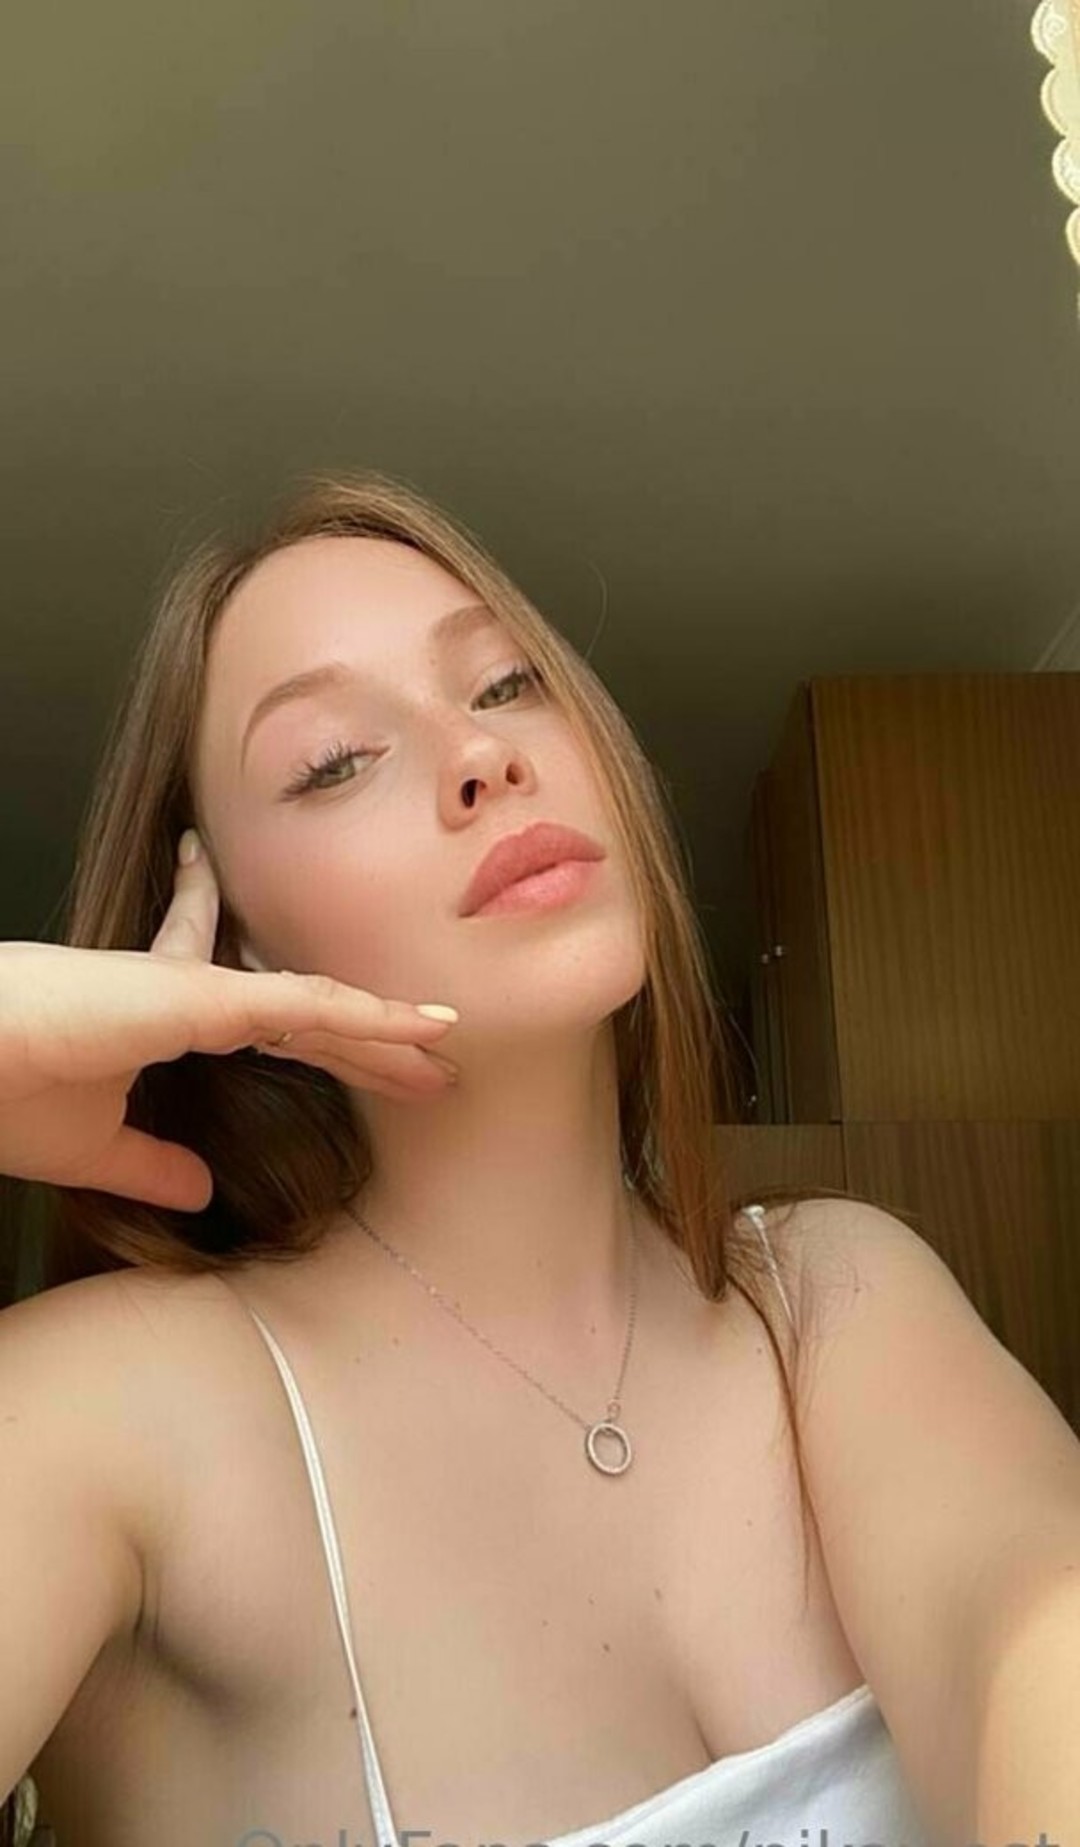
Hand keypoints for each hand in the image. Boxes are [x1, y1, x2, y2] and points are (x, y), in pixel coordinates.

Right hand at [0, 833, 458, 1211]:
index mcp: (164, 1018)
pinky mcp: (198, 996)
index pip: (267, 1022)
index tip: (376, 1054)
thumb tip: (202, 1191)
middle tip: (431, 1046)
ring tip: (447, 1037)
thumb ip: (151, 1165)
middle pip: (306, 1009)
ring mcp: (199, 990)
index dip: (325, 1037)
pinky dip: (366, 1016)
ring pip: (317, 1003)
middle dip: (369, 1030)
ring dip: (385, 1025)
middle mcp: (191, 994)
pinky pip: (303, 1006)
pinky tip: (418, 1027)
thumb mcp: (94, 1149)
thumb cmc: (4, 1091)